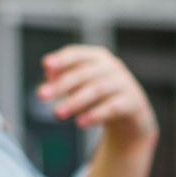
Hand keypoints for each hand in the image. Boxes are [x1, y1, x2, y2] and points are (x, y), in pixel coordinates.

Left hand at [36, 44, 156, 143]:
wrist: (133, 116)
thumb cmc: (102, 96)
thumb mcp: (82, 86)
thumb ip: (64, 78)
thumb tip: (48, 75)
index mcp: (98, 58)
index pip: (77, 54)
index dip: (62, 58)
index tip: (45, 65)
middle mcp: (112, 67)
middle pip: (84, 73)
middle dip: (61, 84)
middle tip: (42, 95)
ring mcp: (125, 83)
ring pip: (97, 89)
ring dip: (75, 101)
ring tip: (57, 113)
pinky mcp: (133, 102)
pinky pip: (113, 107)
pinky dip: (95, 114)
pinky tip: (80, 122)